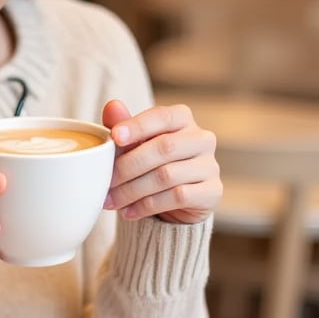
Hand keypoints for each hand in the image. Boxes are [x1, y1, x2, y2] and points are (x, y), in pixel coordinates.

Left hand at [102, 99, 221, 224]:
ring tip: (111, 200)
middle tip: (106, 181)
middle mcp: (202, 138)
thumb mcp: (132, 145)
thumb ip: (122, 126)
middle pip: (164, 148)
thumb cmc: (149, 164)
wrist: (173, 204)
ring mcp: (210, 165)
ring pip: (167, 175)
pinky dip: (147, 205)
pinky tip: (129, 212)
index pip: (162, 116)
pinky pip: (178, 197)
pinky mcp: (212, 191)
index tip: (114, 137)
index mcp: (183, 119)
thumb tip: (112, 105)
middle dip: (129, 166)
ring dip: (133, 190)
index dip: (138, 126)